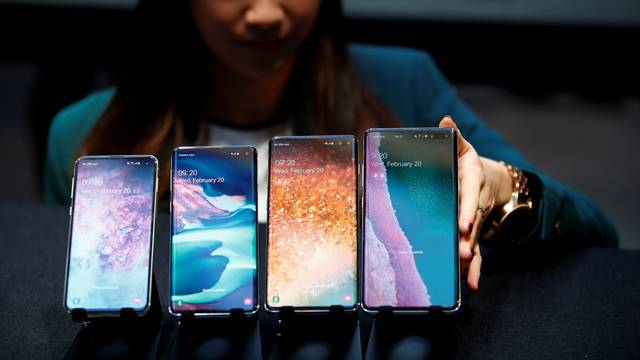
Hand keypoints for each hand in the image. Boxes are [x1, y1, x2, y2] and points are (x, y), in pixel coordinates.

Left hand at [439, 116, 512, 290]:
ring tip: (466, 271)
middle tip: (462, 253)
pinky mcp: (474, 234)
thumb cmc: (467, 163)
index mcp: (472, 182)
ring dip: (471, 257)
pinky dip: (474, 270)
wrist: (491, 180)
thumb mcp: (462, 148)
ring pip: (475, 240)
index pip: (470, 196)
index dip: (468, 210)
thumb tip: (444, 120)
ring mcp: (477, 221)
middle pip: (472, 223)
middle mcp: (477, 204)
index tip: (464, 223)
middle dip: (468, 239)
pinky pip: (476, 253)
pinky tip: (470, 286)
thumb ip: (454, 137)